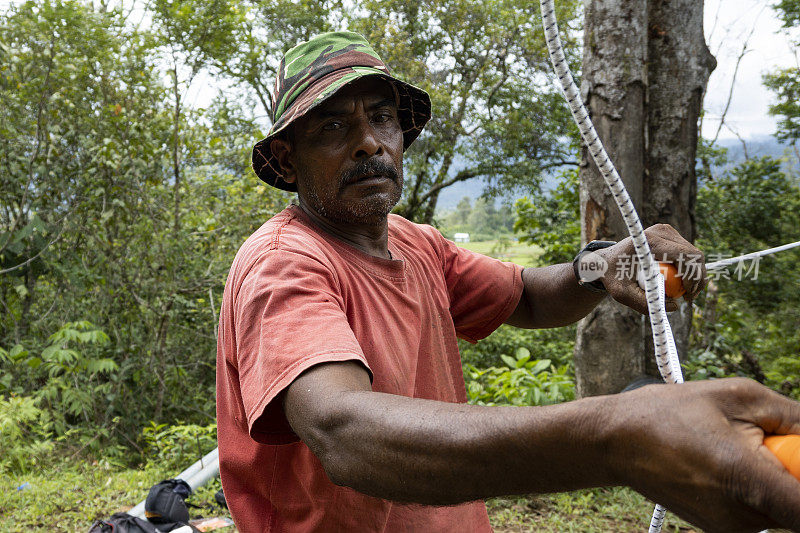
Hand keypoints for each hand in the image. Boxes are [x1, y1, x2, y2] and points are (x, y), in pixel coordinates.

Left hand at [598, 223, 706, 313]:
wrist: (606, 260)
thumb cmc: (613, 276)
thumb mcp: (623, 294)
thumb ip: (645, 303)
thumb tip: (675, 305)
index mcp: (649, 241)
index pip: (683, 256)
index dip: (692, 276)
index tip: (687, 296)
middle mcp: (660, 231)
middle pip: (693, 255)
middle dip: (697, 279)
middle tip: (689, 298)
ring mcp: (666, 230)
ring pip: (694, 254)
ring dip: (695, 275)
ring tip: (685, 294)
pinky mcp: (669, 235)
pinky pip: (688, 254)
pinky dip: (689, 269)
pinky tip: (680, 283)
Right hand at [607, 378, 799, 531]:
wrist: (618, 441)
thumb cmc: (672, 413)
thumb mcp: (739, 395)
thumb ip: (795, 418)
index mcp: (748, 480)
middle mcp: (744, 517)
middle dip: (795, 467)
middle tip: (766, 439)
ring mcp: (733, 530)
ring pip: (785, 508)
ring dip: (780, 480)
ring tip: (739, 448)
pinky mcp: (725, 532)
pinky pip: (764, 512)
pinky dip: (761, 489)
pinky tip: (727, 464)